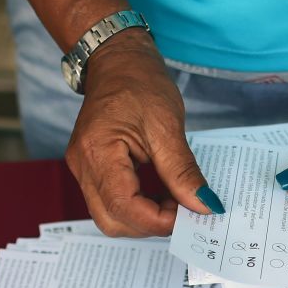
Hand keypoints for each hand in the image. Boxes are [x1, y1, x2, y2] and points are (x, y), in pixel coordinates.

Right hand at [65, 30, 222, 237]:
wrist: (117, 61)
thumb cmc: (139, 83)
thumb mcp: (167, 126)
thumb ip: (183, 171)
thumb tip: (205, 206)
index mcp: (98, 152)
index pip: (124, 206)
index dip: (158, 220)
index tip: (189, 214)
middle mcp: (83, 167)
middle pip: (112, 221)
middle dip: (150, 225)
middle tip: (183, 210)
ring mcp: (82, 171)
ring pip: (109, 217)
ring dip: (143, 219)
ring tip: (172, 201)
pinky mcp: (89, 171)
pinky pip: (109, 203)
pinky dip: (136, 208)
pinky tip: (159, 196)